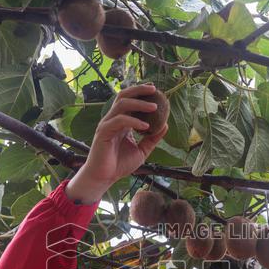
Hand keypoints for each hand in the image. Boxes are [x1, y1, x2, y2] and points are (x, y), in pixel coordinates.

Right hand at [66, 84, 168, 203]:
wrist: (105, 177)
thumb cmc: (120, 164)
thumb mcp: (142, 151)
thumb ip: (152, 138)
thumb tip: (166, 125)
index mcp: (121, 121)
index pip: (130, 100)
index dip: (141, 93)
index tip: (155, 90)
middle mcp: (113, 119)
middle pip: (124, 96)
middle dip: (139, 90)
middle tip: (154, 90)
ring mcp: (107, 124)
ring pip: (122, 104)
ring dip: (139, 104)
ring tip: (154, 107)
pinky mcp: (103, 132)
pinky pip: (119, 121)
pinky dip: (133, 121)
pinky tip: (145, 126)